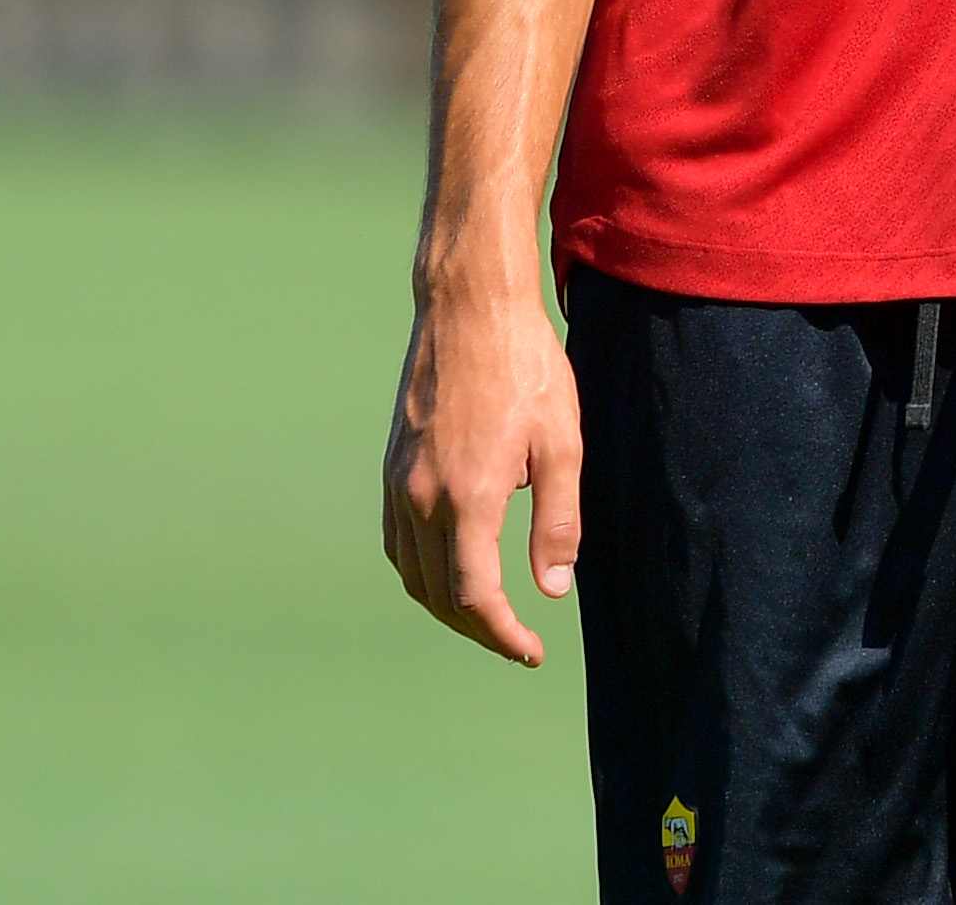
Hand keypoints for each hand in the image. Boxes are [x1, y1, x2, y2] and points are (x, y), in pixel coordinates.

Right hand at [380, 285, 582, 665]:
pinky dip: (421, 570)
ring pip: (411, 573)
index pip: (474, 597)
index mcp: (468, 495)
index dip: (503, 635)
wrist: (469, 305)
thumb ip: (557, 522)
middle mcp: (422, 495)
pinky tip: (450, 566)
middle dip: (478, 629)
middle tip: (518, 639)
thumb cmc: (525, 366)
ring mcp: (400, 479)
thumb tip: (553, 589)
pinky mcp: (393, 463)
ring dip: (446, 605)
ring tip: (488, 613)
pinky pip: (398, 540)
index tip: (532, 650)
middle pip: (438, 596)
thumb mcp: (561, 442)